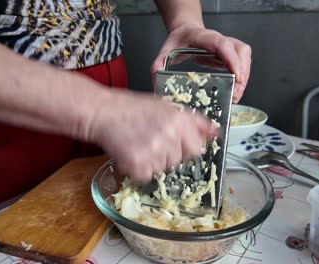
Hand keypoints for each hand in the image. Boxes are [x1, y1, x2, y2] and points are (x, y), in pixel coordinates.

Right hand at [88, 90, 216, 182]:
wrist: (102, 112)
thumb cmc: (132, 108)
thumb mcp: (167, 106)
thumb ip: (193, 121)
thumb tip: (216, 132)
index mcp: (180, 120)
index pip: (197, 148)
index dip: (184, 146)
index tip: (173, 142)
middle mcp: (170, 135)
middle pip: (179, 160)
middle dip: (167, 154)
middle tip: (150, 140)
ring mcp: (154, 152)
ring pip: (163, 169)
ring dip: (152, 162)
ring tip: (138, 144)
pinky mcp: (138, 165)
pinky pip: (145, 177)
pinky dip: (137, 170)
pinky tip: (130, 152)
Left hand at [151, 24, 251, 102]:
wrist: (186, 31)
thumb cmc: (180, 39)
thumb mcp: (166, 50)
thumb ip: (158, 63)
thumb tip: (155, 77)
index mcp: (205, 37)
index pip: (223, 45)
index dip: (232, 59)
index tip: (236, 75)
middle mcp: (220, 40)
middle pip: (240, 51)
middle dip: (242, 72)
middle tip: (236, 92)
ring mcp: (228, 46)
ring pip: (244, 57)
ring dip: (244, 76)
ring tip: (236, 94)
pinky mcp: (230, 54)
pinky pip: (242, 63)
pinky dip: (241, 77)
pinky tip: (235, 90)